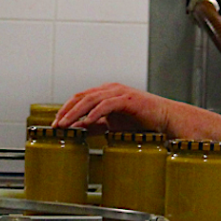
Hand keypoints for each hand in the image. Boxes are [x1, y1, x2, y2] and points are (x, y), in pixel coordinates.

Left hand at [54, 83, 172, 134]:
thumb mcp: (112, 125)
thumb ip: (95, 126)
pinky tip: (87, 123)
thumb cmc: (140, 122)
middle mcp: (110, 89)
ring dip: (76, 113)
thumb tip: (77, 130)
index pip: (79, 98)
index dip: (66, 110)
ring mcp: (118, 92)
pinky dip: (95, 113)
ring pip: (91, 100)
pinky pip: (107, 105)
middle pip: (81, 97)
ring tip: (66, 125)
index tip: (56, 124)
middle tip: (56, 125)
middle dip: (66, 111)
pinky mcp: (128, 99)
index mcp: (104, 93)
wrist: (164, 120)